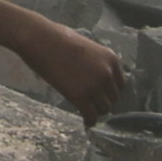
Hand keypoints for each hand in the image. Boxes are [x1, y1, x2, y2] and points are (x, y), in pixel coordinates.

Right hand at [17, 18, 133, 118]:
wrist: (41, 40)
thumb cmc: (58, 38)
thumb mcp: (87, 47)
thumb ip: (96, 62)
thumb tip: (94, 74)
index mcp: (111, 59)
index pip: (120, 84)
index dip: (110, 91)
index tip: (102, 94)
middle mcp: (107, 73)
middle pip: (114, 98)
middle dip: (103, 101)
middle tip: (92, 103)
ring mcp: (94, 86)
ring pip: (104, 109)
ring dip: (96, 111)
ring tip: (87, 111)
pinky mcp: (80, 97)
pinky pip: (91, 116)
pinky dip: (89, 121)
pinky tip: (86, 122)